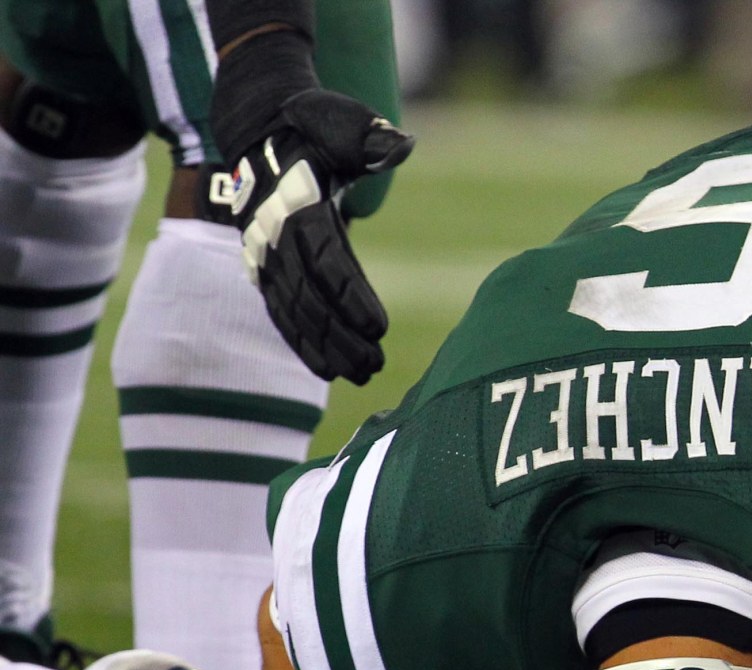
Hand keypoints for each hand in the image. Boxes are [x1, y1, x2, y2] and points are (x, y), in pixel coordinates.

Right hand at [228, 89, 413, 383]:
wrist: (260, 127)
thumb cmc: (314, 124)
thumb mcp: (340, 120)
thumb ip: (368, 138)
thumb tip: (398, 144)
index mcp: (297, 202)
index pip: (326, 258)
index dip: (350, 295)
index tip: (380, 327)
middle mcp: (274, 234)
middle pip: (309, 296)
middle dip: (341, 335)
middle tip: (377, 365)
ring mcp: (265, 254)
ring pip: (294, 311)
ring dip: (326, 348)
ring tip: (362, 375)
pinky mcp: (263, 269)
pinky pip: (281, 313)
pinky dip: (302, 343)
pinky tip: (329, 371)